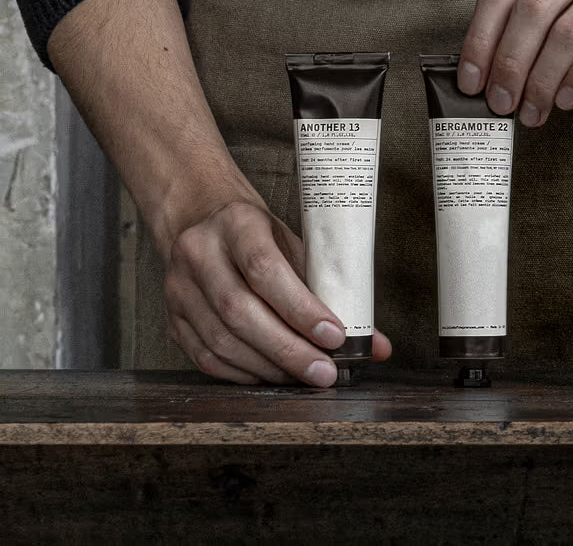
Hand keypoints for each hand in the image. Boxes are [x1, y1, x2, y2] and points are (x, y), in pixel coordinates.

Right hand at [162, 198, 391, 385]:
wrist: (202, 219)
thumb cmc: (260, 235)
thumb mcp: (297, 244)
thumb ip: (334, 289)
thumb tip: (376, 344)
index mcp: (236, 224)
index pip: (265, 269)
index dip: (300, 308)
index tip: (335, 335)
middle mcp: (199, 253)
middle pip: (241, 312)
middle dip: (289, 349)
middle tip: (325, 372)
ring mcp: (179, 288)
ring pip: (221, 340)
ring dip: (269, 367)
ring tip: (305, 376)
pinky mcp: (172, 317)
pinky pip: (206, 356)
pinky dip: (244, 373)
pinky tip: (273, 376)